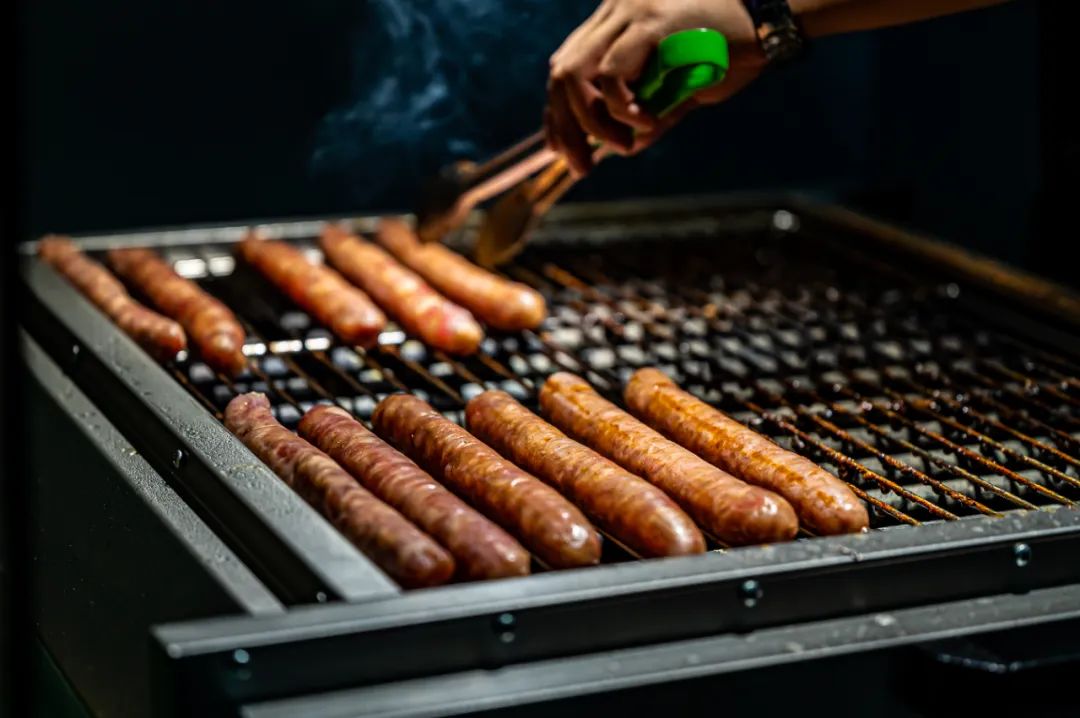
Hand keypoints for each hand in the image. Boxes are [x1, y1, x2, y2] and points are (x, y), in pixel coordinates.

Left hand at [545, 0, 766, 175]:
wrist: (774, 20)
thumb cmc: (733, 51)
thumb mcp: (681, 88)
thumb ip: (651, 110)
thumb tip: (624, 146)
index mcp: (615, 21)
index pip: (564, 67)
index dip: (556, 113)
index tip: (563, 151)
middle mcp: (614, 11)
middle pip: (561, 73)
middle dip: (564, 127)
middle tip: (580, 167)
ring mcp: (630, 11)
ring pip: (576, 73)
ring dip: (591, 121)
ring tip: (621, 144)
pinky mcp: (651, 21)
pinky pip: (613, 74)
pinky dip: (619, 108)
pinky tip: (644, 123)